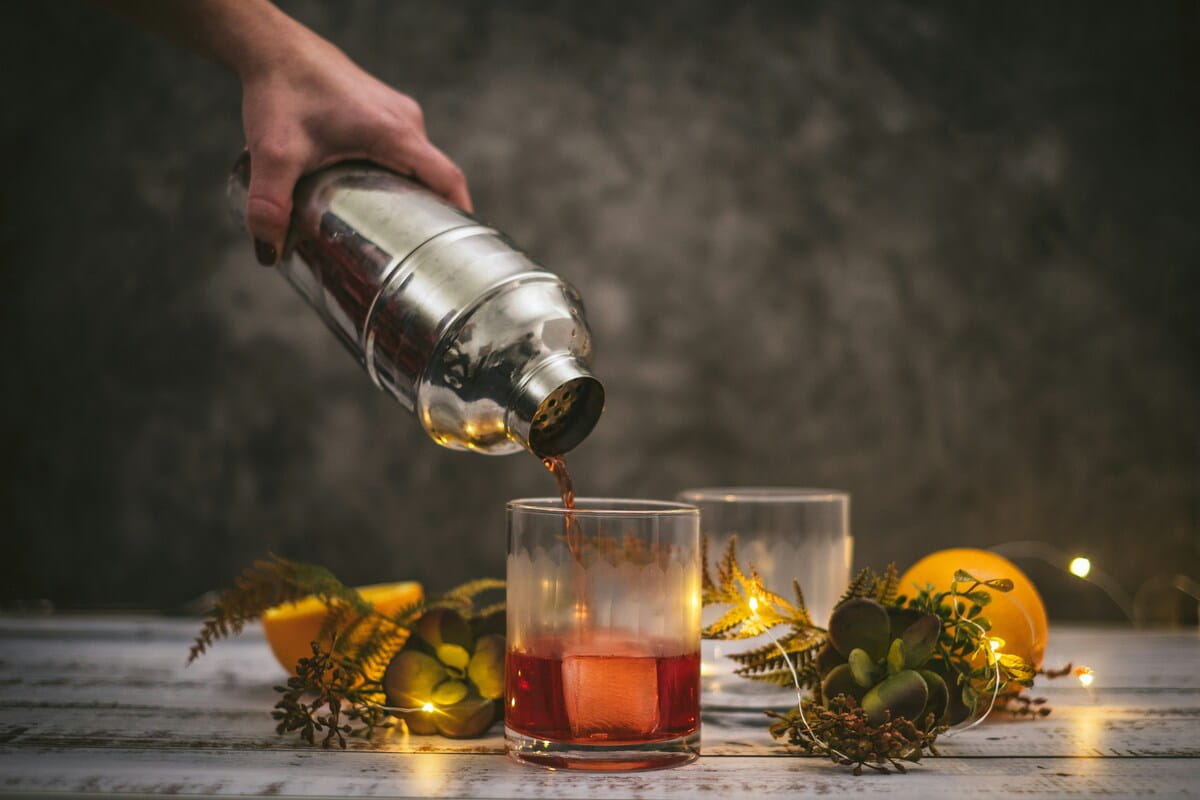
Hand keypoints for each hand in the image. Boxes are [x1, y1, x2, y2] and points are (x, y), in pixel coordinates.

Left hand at [241, 28, 470, 264]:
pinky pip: (403, 151)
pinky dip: (397, 176)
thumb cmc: (281, 89)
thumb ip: (269, 202)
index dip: (460, 216)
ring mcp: (396, 114)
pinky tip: (374, 197)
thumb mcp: (274, 152)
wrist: (271, 47)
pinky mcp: (382, 112)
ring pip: (417, 164)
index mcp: (394, 133)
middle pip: (435, 176)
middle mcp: (404, 121)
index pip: (447, 179)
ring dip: (411, 195)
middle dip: (430, 216)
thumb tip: (269, 251)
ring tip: (394, 232)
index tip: (460, 250)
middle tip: (415, 253)